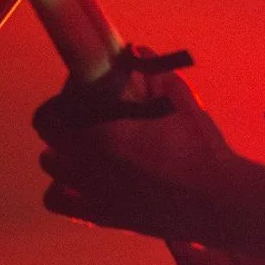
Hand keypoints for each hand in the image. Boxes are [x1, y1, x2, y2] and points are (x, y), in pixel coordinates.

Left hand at [33, 52, 244, 244]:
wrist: (216, 200)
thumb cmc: (201, 148)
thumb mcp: (180, 100)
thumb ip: (152, 73)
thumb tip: (134, 50)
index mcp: (106, 132)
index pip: (61, 103)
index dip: (70, 89)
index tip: (85, 83)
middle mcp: (90, 162)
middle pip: (49, 129)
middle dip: (63, 114)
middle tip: (84, 110)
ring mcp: (92, 191)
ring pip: (49, 163)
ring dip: (61, 148)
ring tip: (84, 142)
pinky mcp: (100, 214)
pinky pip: (56, 200)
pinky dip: (61, 187)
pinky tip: (80, 178)